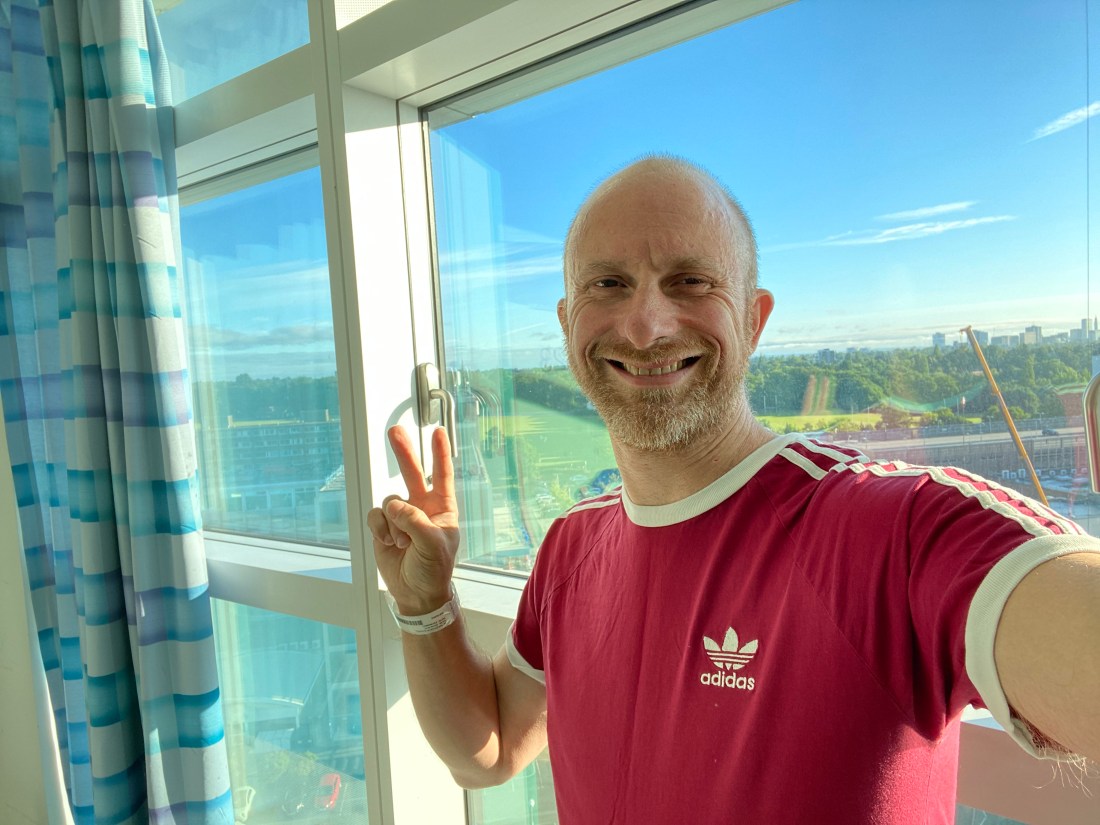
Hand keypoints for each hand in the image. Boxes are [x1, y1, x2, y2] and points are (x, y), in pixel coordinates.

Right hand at [368, 426, 458, 614]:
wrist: (415, 593)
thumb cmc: (434, 569)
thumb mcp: (433, 545)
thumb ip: (415, 521)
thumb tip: (394, 506)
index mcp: (442, 508)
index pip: (442, 475)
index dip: (440, 453)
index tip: (438, 431)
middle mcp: (421, 507)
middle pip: (412, 473)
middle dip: (403, 452)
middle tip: (394, 431)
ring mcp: (401, 516)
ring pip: (390, 502)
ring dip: (394, 524)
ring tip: (403, 544)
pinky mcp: (384, 526)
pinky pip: (376, 515)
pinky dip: (380, 529)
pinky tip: (389, 543)